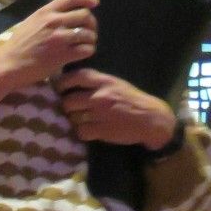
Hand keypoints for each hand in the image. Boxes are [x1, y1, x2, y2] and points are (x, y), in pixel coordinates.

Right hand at [0, 0, 98, 102]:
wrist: (9, 65)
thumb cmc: (17, 46)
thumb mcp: (30, 23)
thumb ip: (46, 18)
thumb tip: (63, 16)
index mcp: (45, 12)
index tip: (95, 3)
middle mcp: (54, 22)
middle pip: (85, 15)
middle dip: (91, 23)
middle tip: (89, 31)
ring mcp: (59, 38)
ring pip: (88, 33)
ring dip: (91, 39)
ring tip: (86, 44)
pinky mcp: (62, 55)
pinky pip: (86, 50)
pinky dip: (88, 51)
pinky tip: (82, 54)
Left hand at [53, 69, 178, 147]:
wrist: (151, 118)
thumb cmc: (132, 100)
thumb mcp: (116, 83)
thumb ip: (97, 82)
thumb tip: (74, 82)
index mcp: (104, 81)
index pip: (75, 77)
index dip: (62, 83)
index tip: (59, 88)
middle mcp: (99, 96)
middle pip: (68, 101)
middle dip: (66, 106)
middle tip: (70, 109)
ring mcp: (99, 114)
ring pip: (72, 117)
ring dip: (73, 120)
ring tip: (81, 120)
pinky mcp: (101, 130)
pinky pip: (80, 132)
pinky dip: (82, 132)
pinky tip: (89, 130)